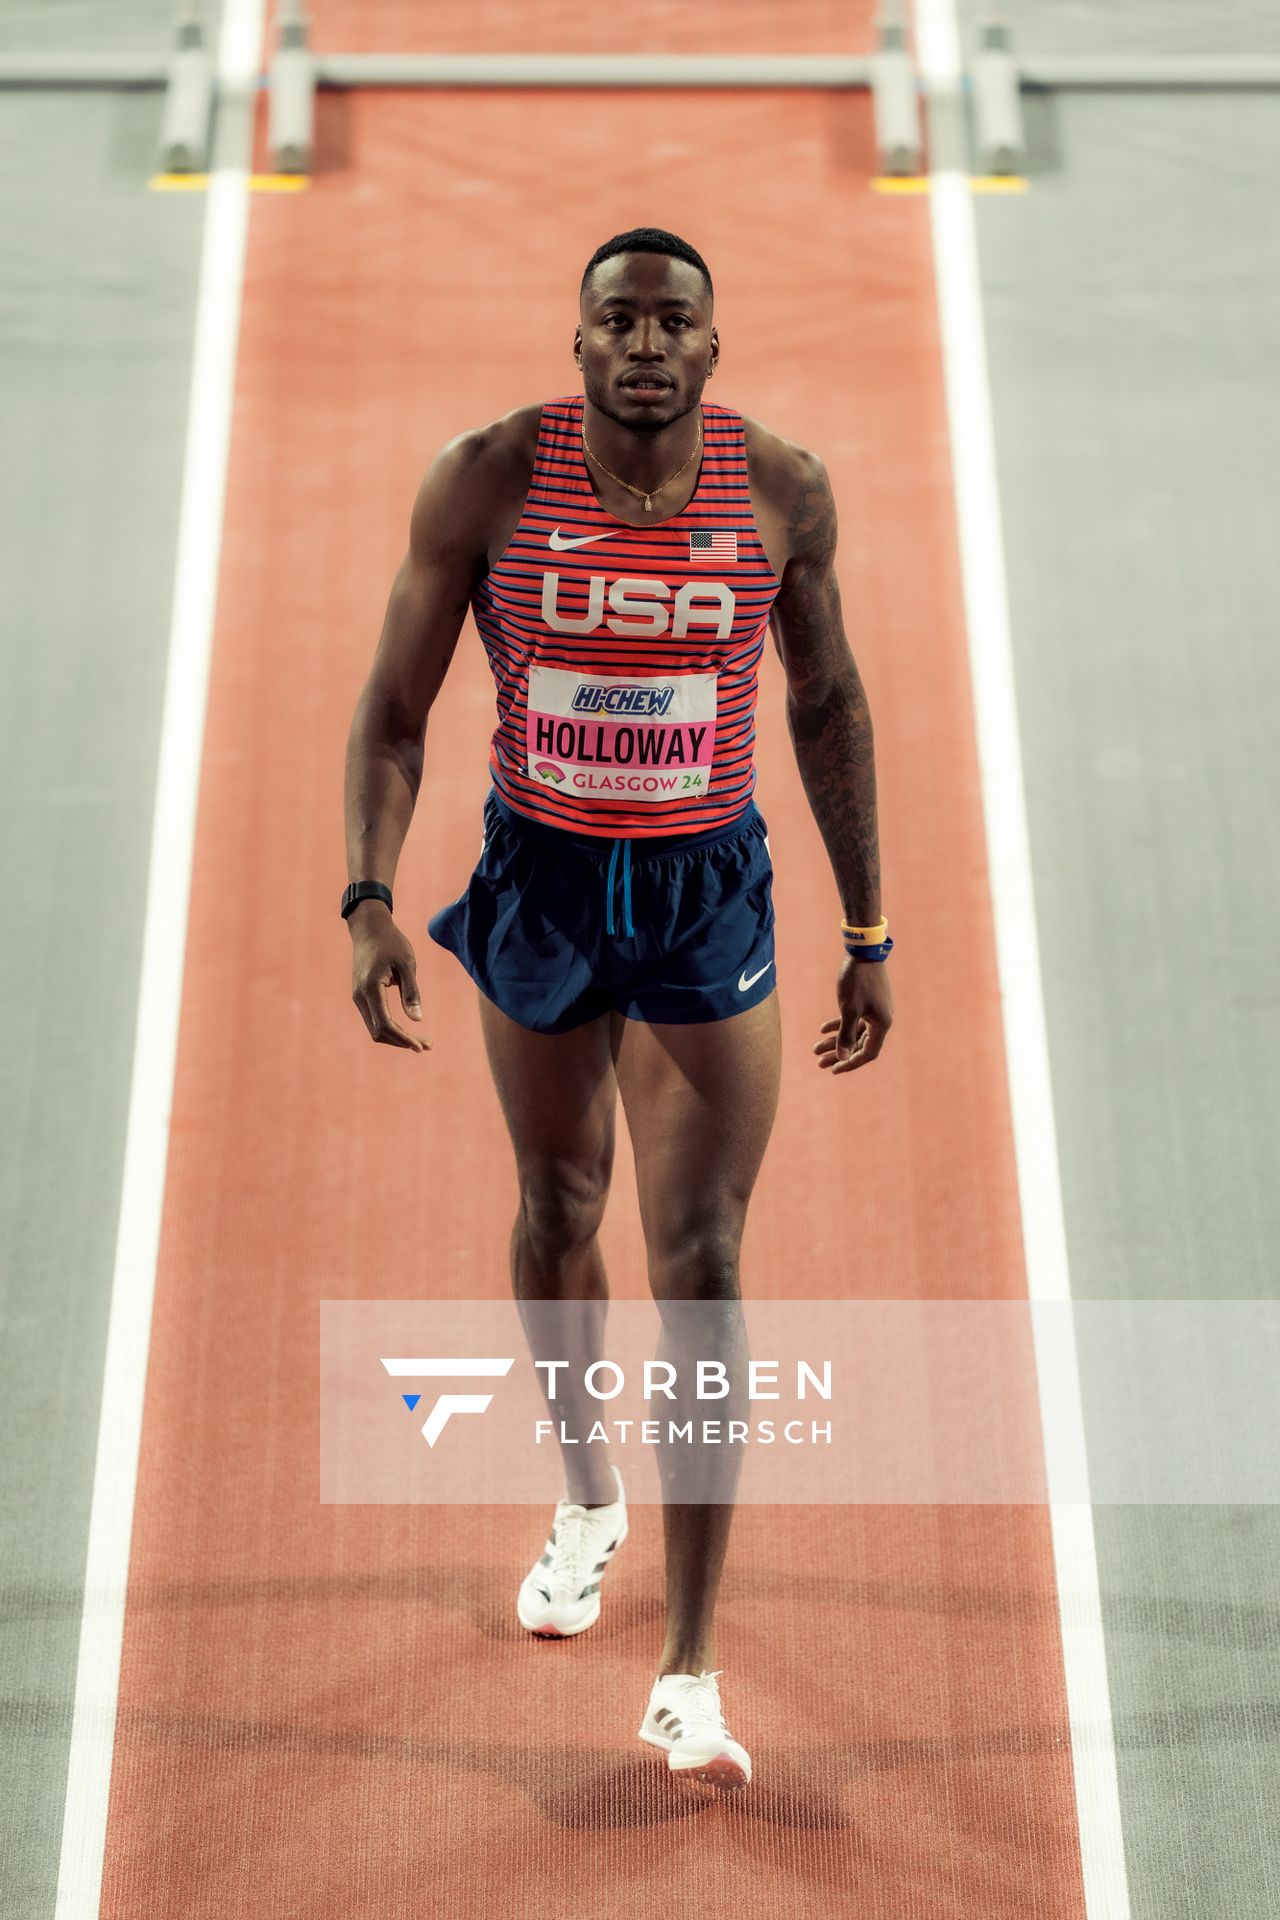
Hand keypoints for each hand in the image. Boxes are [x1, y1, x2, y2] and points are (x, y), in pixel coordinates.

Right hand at [349, 904, 429, 1051]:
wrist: (369, 928)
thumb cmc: (391, 943)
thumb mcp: (407, 964)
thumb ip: (412, 992)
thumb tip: (418, 1020)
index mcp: (371, 988)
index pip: (385, 1024)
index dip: (403, 1038)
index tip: (422, 1046)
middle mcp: (360, 996)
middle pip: (378, 1032)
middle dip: (402, 1042)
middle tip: (427, 1046)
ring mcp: (358, 997)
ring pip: (374, 1029)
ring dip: (396, 1038)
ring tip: (420, 1042)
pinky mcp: (361, 996)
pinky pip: (374, 1020)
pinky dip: (390, 1029)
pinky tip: (406, 1031)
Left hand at [813, 956, 892, 1073]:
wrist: (863, 952)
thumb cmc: (857, 980)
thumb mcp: (849, 1008)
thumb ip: (846, 1034)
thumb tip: (842, 1056)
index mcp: (881, 1024)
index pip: (867, 1053)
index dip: (850, 1063)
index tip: (833, 1069)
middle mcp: (880, 1020)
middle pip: (858, 1044)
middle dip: (838, 1054)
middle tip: (819, 1063)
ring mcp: (874, 1011)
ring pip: (853, 1032)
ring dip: (835, 1040)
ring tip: (815, 1049)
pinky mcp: (867, 1002)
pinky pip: (853, 1019)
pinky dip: (839, 1025)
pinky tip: (822, 1029)